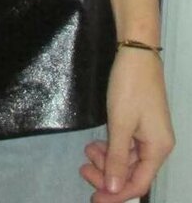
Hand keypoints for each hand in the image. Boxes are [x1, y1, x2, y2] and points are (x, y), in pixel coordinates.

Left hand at [80, 48, 173, 201]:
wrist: (136, 52)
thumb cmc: (129, 87)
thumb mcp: (120, 124)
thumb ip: (117, 158)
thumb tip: (114, 189)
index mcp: (158, 149)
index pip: (138, 184)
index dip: (116, 194)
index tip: (93, 198)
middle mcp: (157, 145)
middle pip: (132, 173)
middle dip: (108, 175)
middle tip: (83, 169)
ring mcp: (149, 134)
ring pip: (127, 159)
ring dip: (107, 159)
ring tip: (86, 151)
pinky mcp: (140, 123)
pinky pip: (126, 144)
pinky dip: (111, 146)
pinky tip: (95, 143)